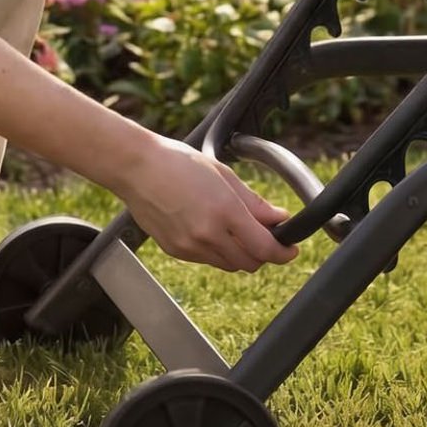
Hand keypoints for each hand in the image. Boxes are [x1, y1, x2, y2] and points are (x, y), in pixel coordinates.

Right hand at [113, 134, 298, 272]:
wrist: (137, 168)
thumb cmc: (178, 163)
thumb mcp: (224, 175)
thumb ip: (254, 202)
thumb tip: (279, 218)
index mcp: (225, 211)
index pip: (265, 248)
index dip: (283, 253)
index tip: (290, 248)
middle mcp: (208, 234)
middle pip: (250, 262)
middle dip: (263, 253)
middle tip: (266, 236)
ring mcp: (190, 246)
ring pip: (229, 264)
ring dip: (240, 253)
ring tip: (236, 229)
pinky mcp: (176, 251)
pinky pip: (207, 260)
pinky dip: (217, 251)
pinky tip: (211, 229)